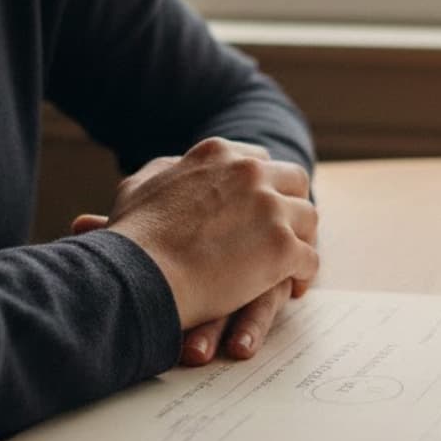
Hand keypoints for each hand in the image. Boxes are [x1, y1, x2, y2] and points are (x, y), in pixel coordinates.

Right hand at [71, 137, 318, 337]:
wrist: (137, 275)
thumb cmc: (131, 237)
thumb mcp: (140, 185)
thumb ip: (167, 171)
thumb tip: (177, 168)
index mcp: (218, 155)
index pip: (258, 161)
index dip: (263, 185)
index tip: (261, 204)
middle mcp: (249, 173)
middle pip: (293, 181)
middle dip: (292, 204)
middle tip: (287, 229)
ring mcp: (269, 209)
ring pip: (308, 216)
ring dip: (303, 238)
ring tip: (294, 260)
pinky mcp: (281, 247)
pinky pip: (310, 258)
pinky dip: (305, 272)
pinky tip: (295, 285)